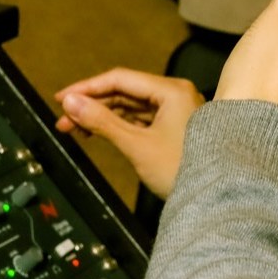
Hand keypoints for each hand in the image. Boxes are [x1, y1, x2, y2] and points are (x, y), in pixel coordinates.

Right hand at [55, 68, 204, 198]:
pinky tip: (98, 133)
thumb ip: (102, 122)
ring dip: (102, 116)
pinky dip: (118, 125)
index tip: (61, 98)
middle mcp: (175, 95)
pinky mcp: (174, 128)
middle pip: (124, 92)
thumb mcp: (137, 146)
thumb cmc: (183, 170)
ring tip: (75, 129)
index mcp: (171, 91)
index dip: (87, 88)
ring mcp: (176, 111)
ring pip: (130, 107)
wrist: (216, 199)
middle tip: (63, 119)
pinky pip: (140, 120)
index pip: (120, 79)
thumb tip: (71, 103)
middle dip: (92, 105)